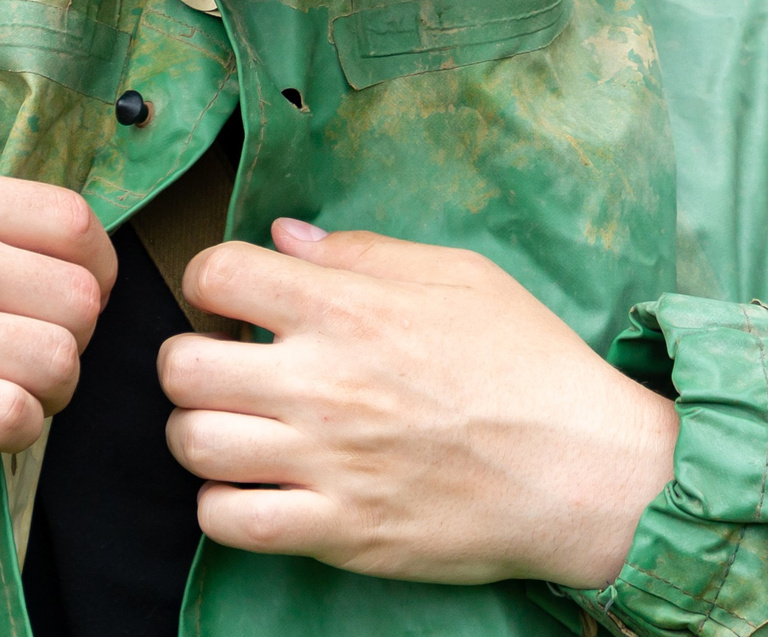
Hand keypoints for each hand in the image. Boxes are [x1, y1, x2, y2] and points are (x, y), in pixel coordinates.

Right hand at [0, 165, 116, 463]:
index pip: (75, 223)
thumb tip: (70, 255)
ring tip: (17, 386)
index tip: (78, 293)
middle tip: (40, 347)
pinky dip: (19, 427)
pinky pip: (14, 417)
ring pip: (57, 362)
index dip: (96, 268)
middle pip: (79, 300)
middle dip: (76, 335)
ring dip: (53, 388)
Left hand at [160, 220, 675, 587]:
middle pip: (181, 366)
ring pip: (192, 444)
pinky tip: (253, 488)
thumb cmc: (529, 363)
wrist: (586, 469)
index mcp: (347, 309)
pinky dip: (222, 506)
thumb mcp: (458, 276)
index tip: (233, 298)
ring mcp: (326, 462)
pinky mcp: (339, 531)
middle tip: (225, 368)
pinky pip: (229, 523)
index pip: (217, 272)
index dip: (211, 279)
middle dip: (189, 360)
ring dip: (199, 433)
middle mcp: (322, 383)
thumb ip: (362, 252)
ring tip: (236, 429)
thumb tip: (286, 236)